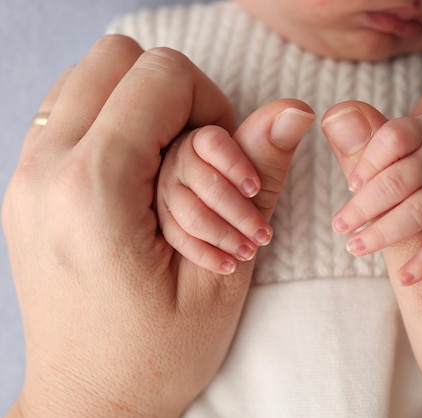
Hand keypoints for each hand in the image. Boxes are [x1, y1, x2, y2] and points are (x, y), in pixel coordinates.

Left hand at [2, 35, 310, 416]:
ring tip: (166, 168)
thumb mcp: (222, 276)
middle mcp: (44, 171)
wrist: (87, 403)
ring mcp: (24, 176)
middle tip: (197, 155)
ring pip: (87, 77)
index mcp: (95, 191)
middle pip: (116, 58)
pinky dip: (110, 123)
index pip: (159, 76)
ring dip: (139, 105)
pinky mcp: (23, 187)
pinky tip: (136, 177)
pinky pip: (69, 113)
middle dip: (172, 93)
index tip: (225, 160)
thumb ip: (258, 181)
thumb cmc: (154, 356)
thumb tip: (292, 111)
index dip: (210, 104)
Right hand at [157, 105, 313, 273]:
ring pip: (187, 207)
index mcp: (203, 146)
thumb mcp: (261, 192)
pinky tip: (227, 264)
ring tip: (248, 250)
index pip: (209, 140)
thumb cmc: (249, 229)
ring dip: (224, 233)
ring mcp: (160, 197)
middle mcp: (175, 166)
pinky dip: (205, 253)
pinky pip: (173, 235)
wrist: (217, 280)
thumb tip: (301, 111)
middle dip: (236, 209)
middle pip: (198, 174)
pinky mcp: (153, 228)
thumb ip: (270, 154)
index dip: (234, 164)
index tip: (254, 190)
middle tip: (262, 235)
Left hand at [322, 106, 421, 282]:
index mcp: (420, 130)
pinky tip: (404, 276)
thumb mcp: (392, 138)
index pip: (394, 139)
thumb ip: (360, 134)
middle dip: (366, 205)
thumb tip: (334, 119)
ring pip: (420, 210)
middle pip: (401, 179)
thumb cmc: (411, 153)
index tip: (350, 185)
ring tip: (355, 247)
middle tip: (339, 224)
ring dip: (385, 232)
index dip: (369, 161)